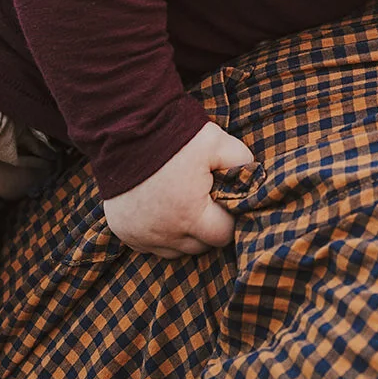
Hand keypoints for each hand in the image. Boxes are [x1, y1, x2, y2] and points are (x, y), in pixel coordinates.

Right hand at [102, 121, 253, 257]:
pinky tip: (161, 208)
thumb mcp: (217, 143)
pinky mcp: (124, 231)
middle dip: (207, 227)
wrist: (125, 127)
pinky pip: (149, 245)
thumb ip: (243, 163)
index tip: (223, 197)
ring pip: (174, 250)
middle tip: (204, 198)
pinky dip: (159, 233)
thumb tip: (253, 179)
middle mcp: (163, 233)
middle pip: (198, 246)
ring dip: (182, 234)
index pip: (223, 235)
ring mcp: (140, 235)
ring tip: (183, 203)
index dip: (228, 217)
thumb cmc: (175, 136)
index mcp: (189, 215)